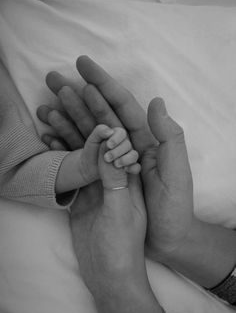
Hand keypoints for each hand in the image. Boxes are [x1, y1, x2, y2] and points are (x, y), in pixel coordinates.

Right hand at [38, 56, 193, 260]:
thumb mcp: (176, 176)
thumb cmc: (173, 212)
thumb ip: (168, 140)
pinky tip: (49, 137)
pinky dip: (64, 148)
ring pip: (85, 137)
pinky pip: (78, 161)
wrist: (163, 246)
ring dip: (66, 120)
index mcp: (146, 144)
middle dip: (78, 98)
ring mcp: (110, 167)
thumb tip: (155, 102)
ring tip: (46, 107)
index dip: (104, 85)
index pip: (123, 108)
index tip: (83, 67)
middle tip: (54, 80)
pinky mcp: (97, 183)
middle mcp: (126, 151)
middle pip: (99, 118)